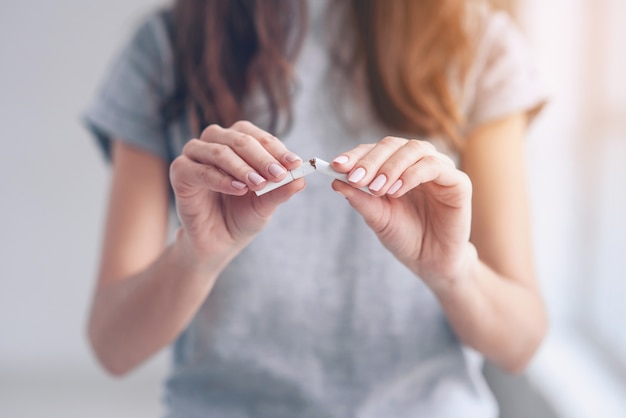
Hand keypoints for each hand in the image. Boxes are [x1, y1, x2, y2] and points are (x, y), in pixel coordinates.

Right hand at [169, 121, 303, 260]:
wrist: (218, 242)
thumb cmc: (242, 216)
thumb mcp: (266, 204)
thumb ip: (280, 190)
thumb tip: (302, 179)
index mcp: (237, 142)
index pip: (257, 137)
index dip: (277, 149)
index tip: (295, 164)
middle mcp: (215, 143)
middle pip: (239, 139)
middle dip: (262, 157)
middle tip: (278, 174)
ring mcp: (195, 156)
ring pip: (219, 151)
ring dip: (241, 167)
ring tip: (258, 184)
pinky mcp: (180, 173)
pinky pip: (199, 170)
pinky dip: (221, 179)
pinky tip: (238, 189)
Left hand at [330, 137, 474, 286]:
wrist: (431, 262)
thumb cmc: (405, 237)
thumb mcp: (377, 218)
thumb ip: (360, 199)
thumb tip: (335, 181)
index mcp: (396, 167)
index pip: (374, 150)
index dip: (356, 155)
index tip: (336, 166)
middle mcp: (417, 162)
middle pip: (392, 144)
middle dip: (371, 160)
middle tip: (355, 178)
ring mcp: (439, 169)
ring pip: (414, 149)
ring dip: (391, 167)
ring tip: (377, 189)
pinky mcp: (458, 181)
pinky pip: (434, 166)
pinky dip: (412, 175)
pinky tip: (397, 191)